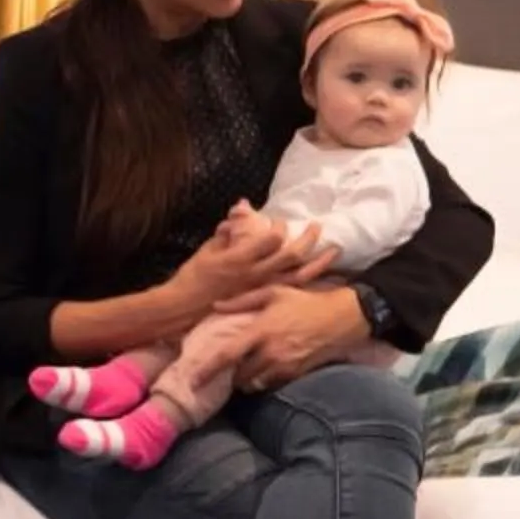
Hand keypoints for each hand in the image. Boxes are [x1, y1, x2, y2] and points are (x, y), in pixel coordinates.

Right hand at [174, 216, 335, 310]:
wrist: (185, 308)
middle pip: (292, 255)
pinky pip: (293, 290)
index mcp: (240, 258)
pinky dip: (309, 281)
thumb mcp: (207, 250)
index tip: (278, 221)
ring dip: (319, 262)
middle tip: (317, 226)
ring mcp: (262, 289)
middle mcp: (256, 274)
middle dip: (308, 238)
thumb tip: (240, 210)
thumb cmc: (193, 277)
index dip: (279, 227)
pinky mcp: (264, 299)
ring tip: (334, 251)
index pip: (271, 239)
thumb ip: (227, 231)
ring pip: (299, 275)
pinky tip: (320, 274)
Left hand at [213, 284, 368, 391]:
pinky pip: (274, 383)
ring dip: (248, 380)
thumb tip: (215, 305)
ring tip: (245, 371)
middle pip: (240, 376)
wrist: (345, 316)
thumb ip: (242, 300)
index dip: (207, 370)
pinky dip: (266, 380)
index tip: (192, 381)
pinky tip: (266, 370)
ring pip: (256, 383)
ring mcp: (285, 366)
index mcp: (260, 331)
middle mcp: (270, 352)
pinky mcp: (298, 373)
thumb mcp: (274, 292)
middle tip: (227, 370)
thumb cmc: (307, 301)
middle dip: (231, 375)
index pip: (227, 356)